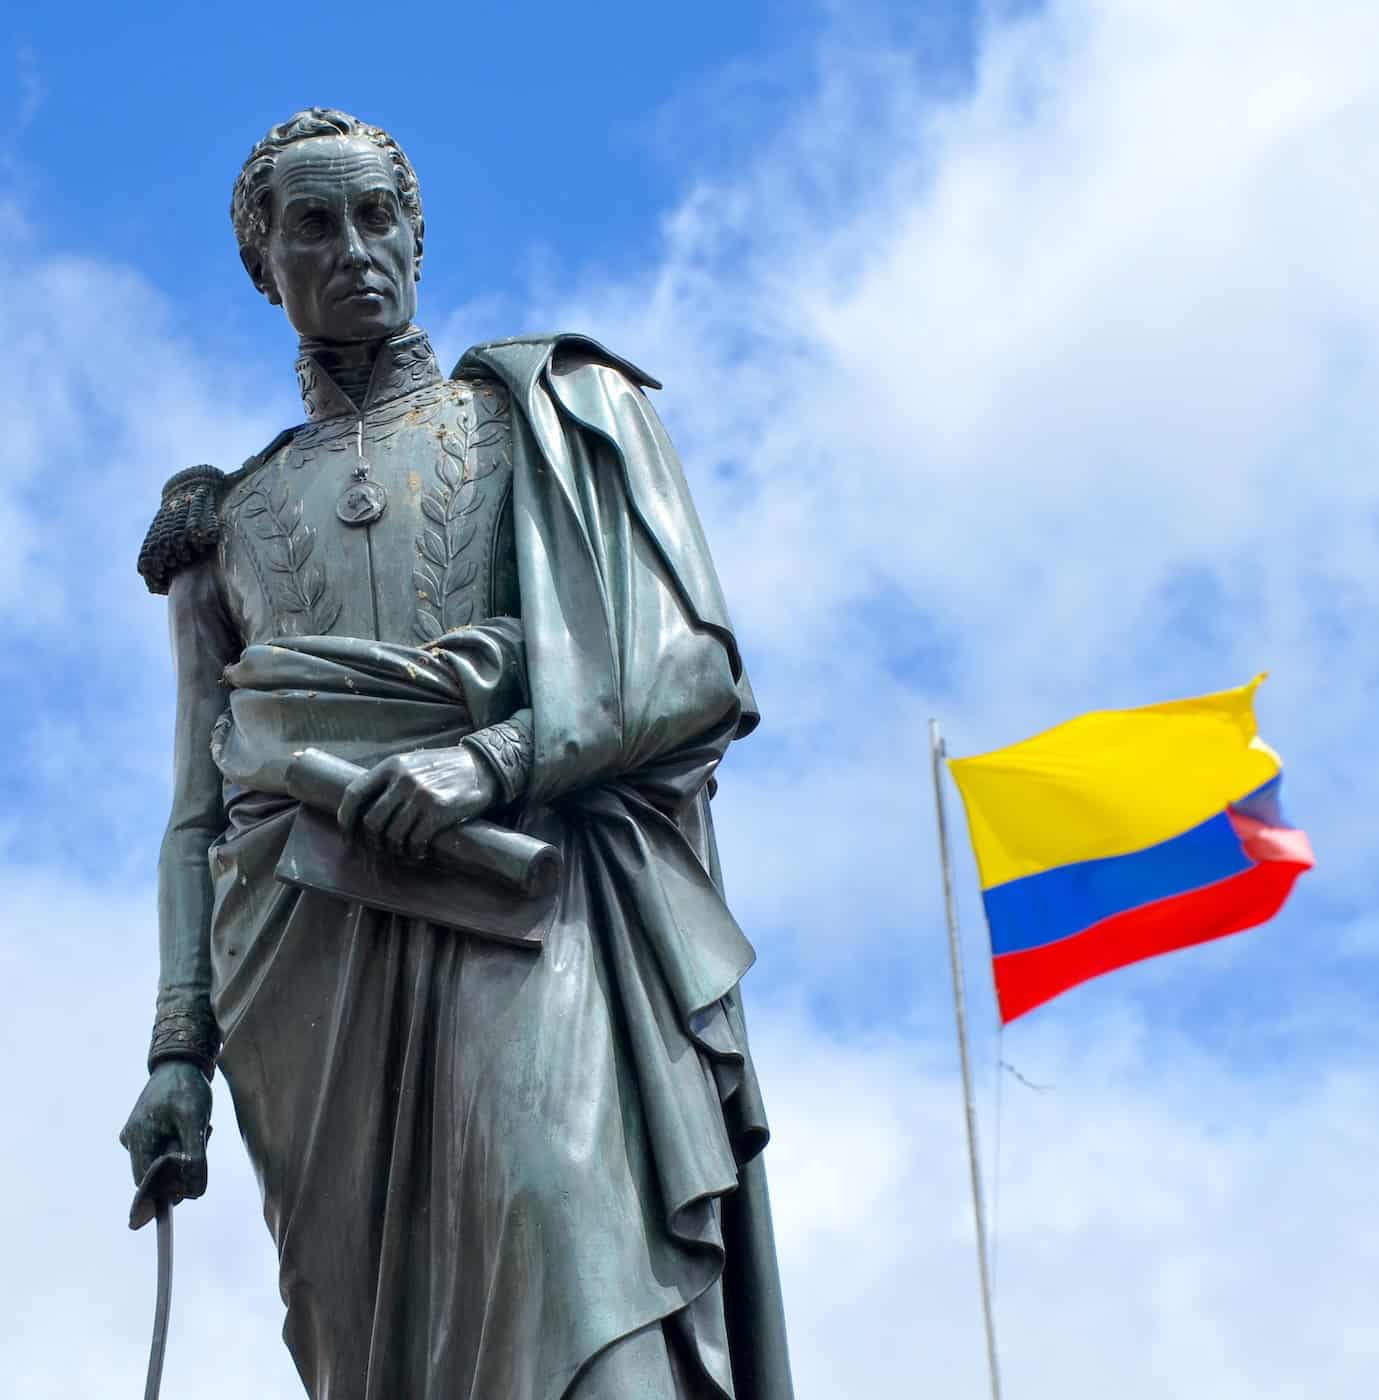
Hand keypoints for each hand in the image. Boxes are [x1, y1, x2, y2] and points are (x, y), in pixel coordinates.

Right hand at [119, 1060, 211, 1193]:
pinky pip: (163, 1145)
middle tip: (201, 1139)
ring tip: (199, 1127)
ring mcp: (136, 1132)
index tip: (193, 1177)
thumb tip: (195, 1193)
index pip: (146, 1183)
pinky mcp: (146, 1127)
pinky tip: (194, 1123)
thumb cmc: (187, 1088)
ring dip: (184, 1150)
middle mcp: (130, 1139)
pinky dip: (181, 1140)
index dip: (169, 1186)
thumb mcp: (194, 1122)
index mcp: (136, 1140)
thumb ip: (194, 1157)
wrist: (183, 1060)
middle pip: (156, 1171)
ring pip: (162, 1158)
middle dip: (181, 1163)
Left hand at [337, 745, 498, 860]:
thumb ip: (390, 780)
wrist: (482, 767)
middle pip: (371, 820)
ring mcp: (420, 795)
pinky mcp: (438, 810)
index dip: (346, 818)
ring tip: (402, 850)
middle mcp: (403, 779)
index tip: (348, 835)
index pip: (354, 794)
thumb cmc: (444, 768)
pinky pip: (415, 840)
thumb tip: (365, 810)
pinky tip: (419, 850)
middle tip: (380, 847)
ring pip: (392, 834)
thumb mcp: (412, 764)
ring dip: (394, 849)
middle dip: (372, 840)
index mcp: (391, 766)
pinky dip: (414, 850)